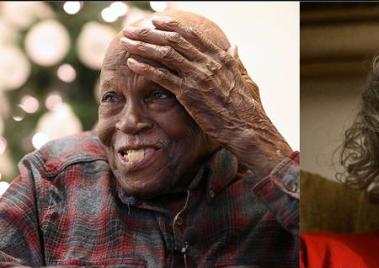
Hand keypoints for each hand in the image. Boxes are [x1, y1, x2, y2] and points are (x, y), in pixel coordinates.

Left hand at [120, 16, 291, 177]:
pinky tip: (132, 63)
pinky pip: (162, 76)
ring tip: (126, 42)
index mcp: (221, 59)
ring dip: (142, 46)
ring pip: (164, 54)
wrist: (247, 130)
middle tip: (132, 30)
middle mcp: (208, 64)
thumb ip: (238, 63)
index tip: (157, 21)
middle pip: (174, 40)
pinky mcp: (188, 93)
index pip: (193, 35)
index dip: (172, 26)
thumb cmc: (249, 110)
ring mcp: (197, 77)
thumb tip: (235, 48)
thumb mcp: (247, 80)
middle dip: (150, 33)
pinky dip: (145, 68)